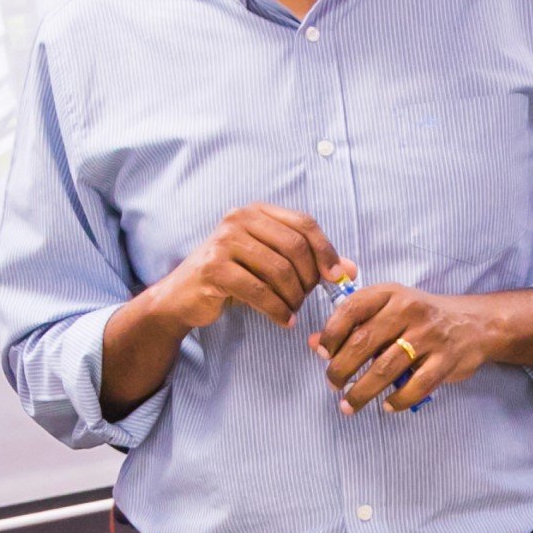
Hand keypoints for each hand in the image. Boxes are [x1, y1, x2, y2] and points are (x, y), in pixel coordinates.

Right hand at [159, 204, 350, 335]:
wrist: (182, 296)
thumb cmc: (231, 277)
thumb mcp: (269, 263)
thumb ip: (307, 261)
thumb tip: (351, 270)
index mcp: (255, 211)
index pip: (303, 223)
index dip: (326, 249)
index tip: (336, 276)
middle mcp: (238, 219)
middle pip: (295, 247)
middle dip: (309, 278)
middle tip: (308, 298)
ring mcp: (224, 242)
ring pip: (279, 271)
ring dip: (294, 297)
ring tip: (293, 310)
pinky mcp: (214, 269)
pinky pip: (260, 292)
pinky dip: (278, 311)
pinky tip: (283, 321)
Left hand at [318, 284, 499, 413]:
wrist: (473, 323)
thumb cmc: (421, 317)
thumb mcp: (388, 309)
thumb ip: (353, 324)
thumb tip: (315, 344)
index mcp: (391, 294)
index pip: (352, 309)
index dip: (332, 333)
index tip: (323, 354)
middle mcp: (410, 310)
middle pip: (364, 343)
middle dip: (341, 369)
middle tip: (332, 384)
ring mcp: (430, 336)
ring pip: (386, 368)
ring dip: (362, 392)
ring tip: (348, 405)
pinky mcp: (446, 360)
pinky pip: (416, 386)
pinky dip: (397, 400)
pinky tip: (386, 406)